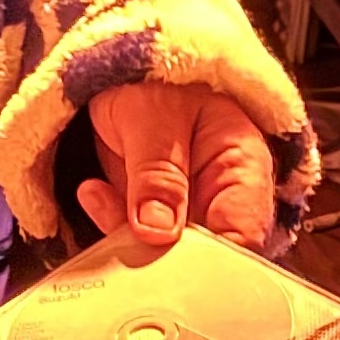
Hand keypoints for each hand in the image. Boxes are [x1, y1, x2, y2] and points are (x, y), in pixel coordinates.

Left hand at [79, 83, 278, 261]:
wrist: (128, 78)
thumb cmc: (157, 83)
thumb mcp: (154, 116)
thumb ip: (157, 173)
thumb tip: (157, 230)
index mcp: (245, 170)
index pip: (243, 238)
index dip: (211, 261)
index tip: (168, 257)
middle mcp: (223, 203)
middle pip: (206, 260)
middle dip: (163, 257)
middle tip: (125, 235)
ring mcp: (189, 217)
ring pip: (166, 259)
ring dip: (128, 243)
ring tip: (102, 199)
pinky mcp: (156, 225)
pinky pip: (134, 245)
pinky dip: (109, 230)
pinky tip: (94, 192)